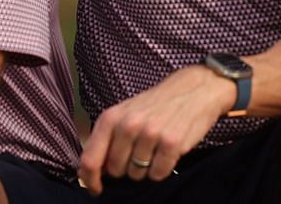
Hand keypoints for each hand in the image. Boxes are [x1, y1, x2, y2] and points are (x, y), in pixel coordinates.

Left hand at [79, 64, 234, 193]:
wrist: (191, 91)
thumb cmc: (153, 107)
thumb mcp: (123, 115)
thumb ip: (107, 139)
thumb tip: (94, 171)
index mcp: (109, 118)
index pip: (90, 158)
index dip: (90, 179)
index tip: (95, 189)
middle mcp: (127, 125)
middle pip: (115, 170)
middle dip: (124, 169)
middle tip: (137, 152)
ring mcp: (149, 134)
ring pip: (137, 174)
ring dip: (144, 169)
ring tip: (153, 149)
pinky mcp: (171, 143)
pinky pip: (158, 174)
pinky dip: (161, 169)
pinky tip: (165, 153)